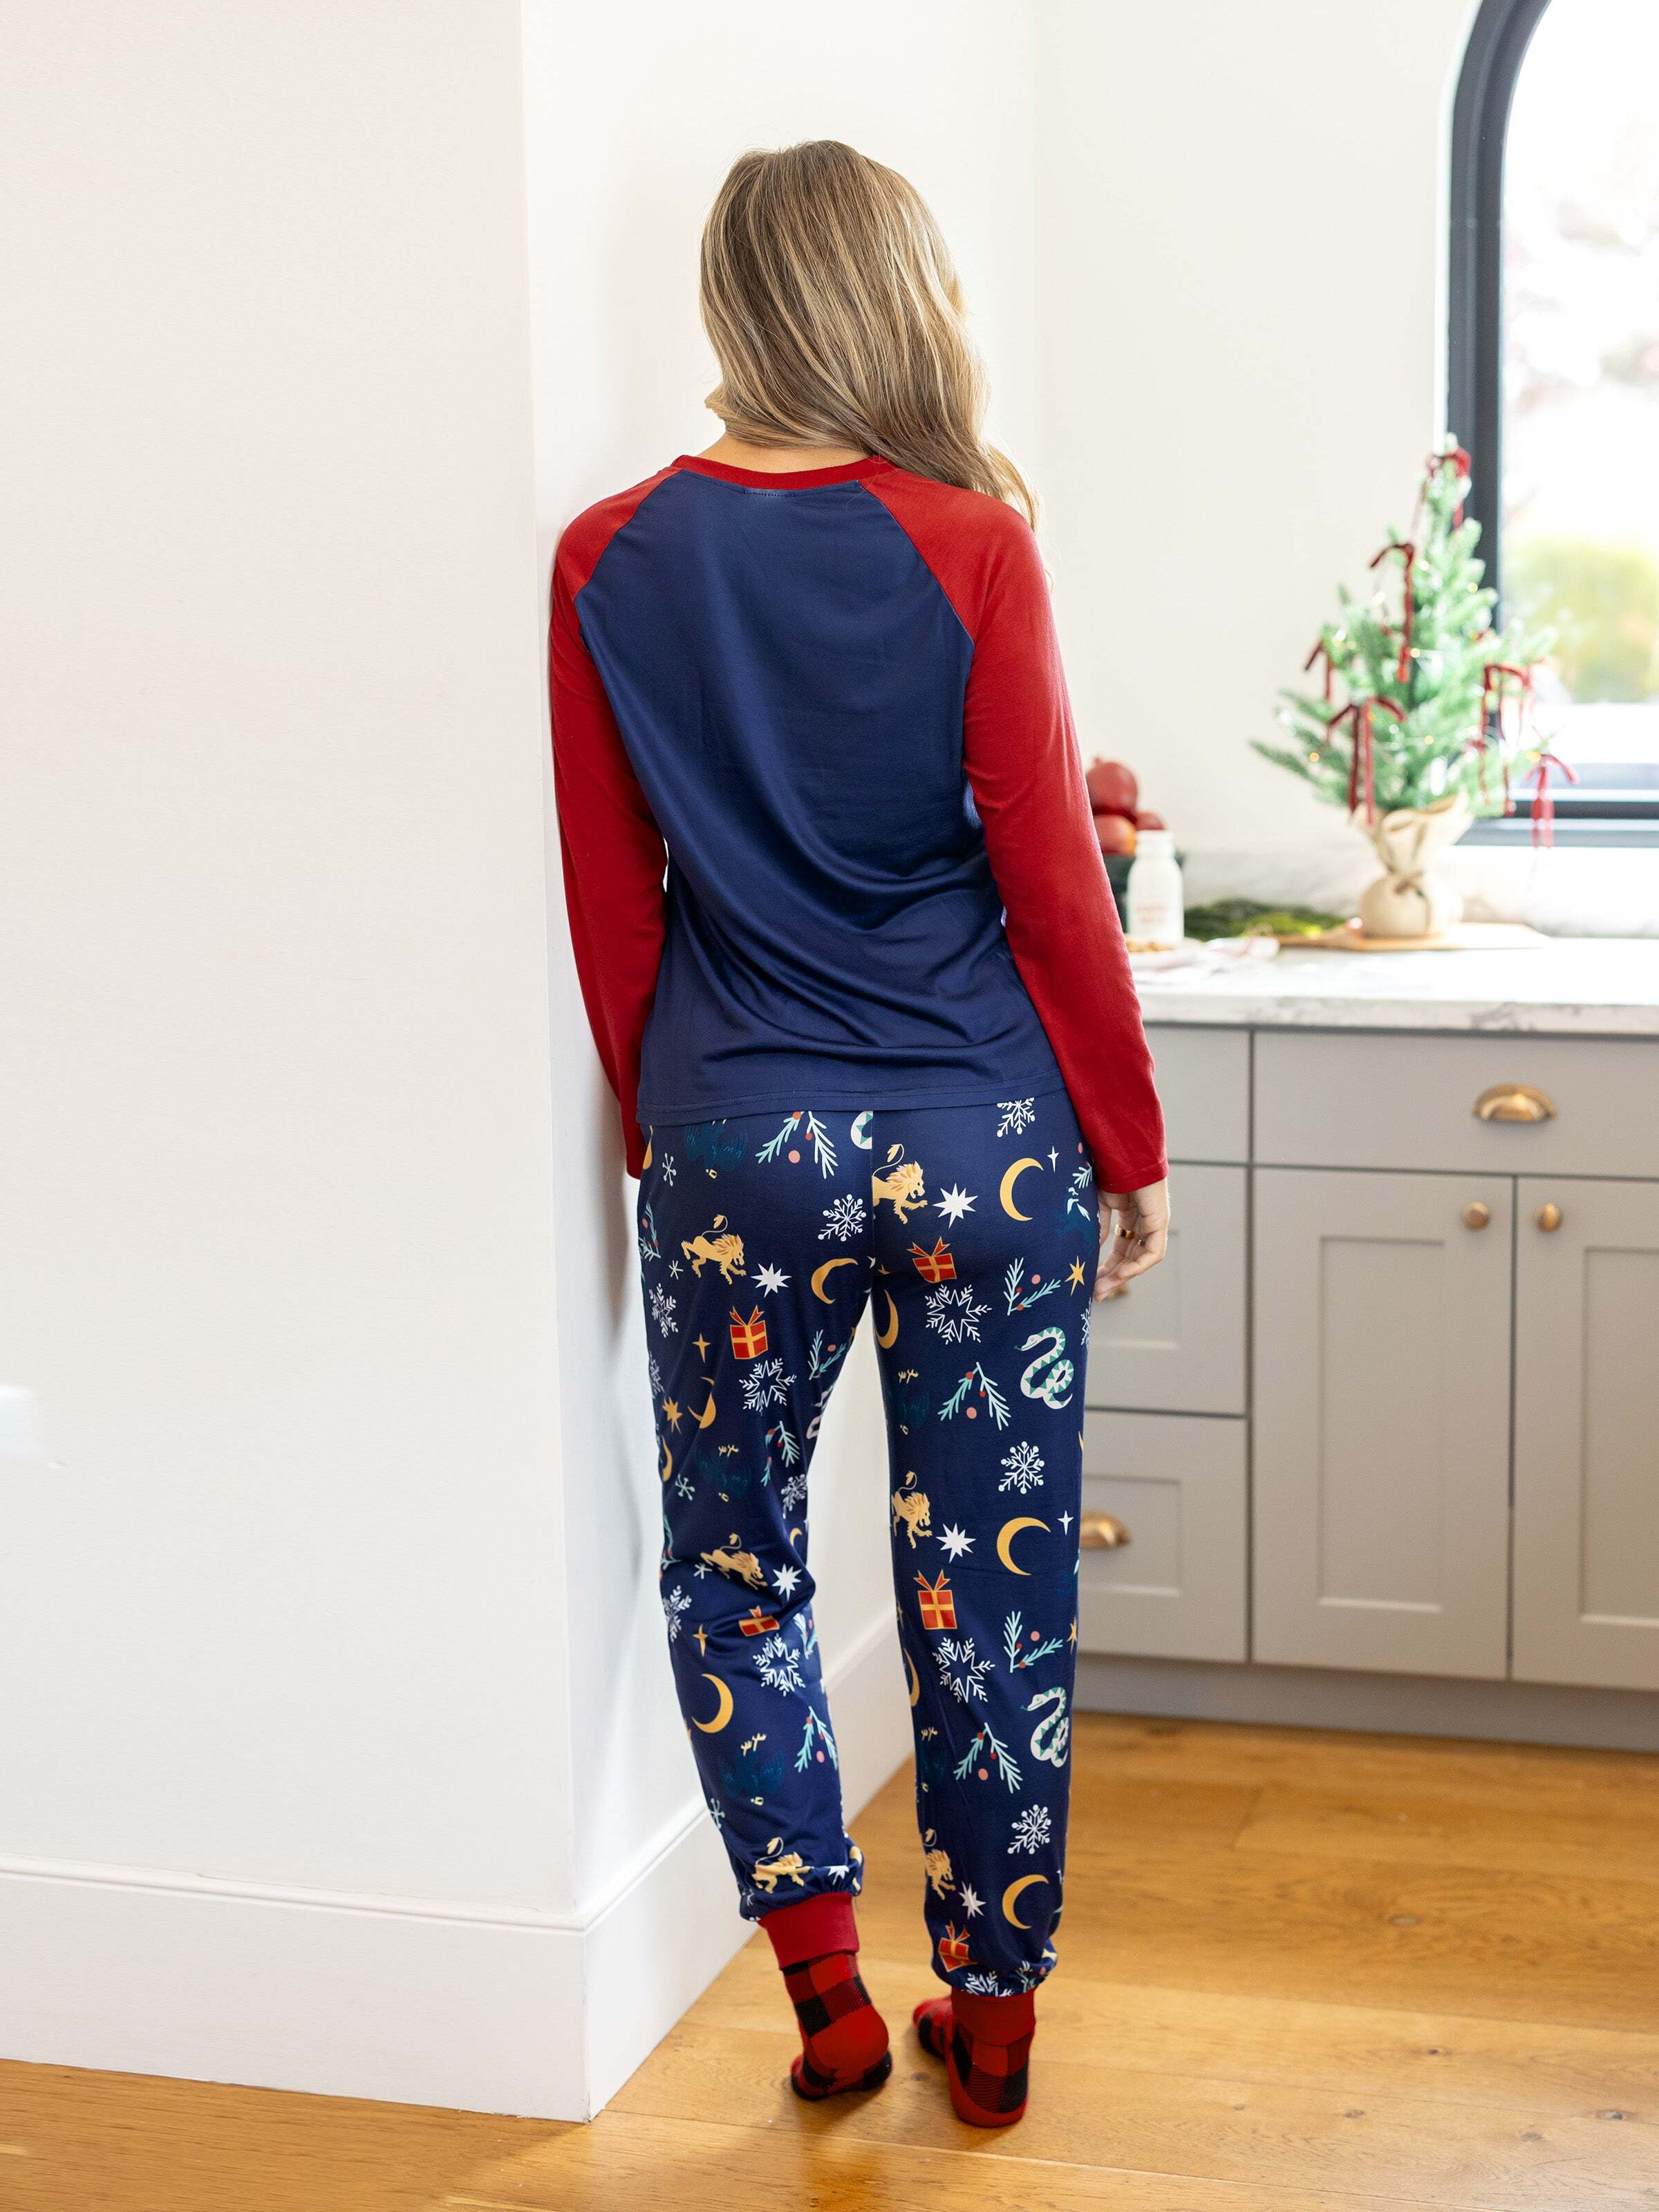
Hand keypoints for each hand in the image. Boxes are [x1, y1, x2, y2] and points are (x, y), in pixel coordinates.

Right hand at [1095, 1180, 1169, 1299]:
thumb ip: (1099, 1227)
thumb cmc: (1110, 1170)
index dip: (1107, 1267)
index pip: (1121, 1249)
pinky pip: (1153, 1252)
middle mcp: (1144, 1222)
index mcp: (1130, 1216)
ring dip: (1123, 1276)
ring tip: (1103, 1288)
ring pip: (1141, 1259)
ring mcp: (1153, 1222)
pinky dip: (1138, 1265)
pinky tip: (1122, 1274)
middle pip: (1130, 1258)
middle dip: (1113, 1277)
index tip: (1091, 1282)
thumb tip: (1091, 1250)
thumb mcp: (1098, 1205)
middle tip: (1096, 1293)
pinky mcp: (1159, 1221)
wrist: (1121, 1153)